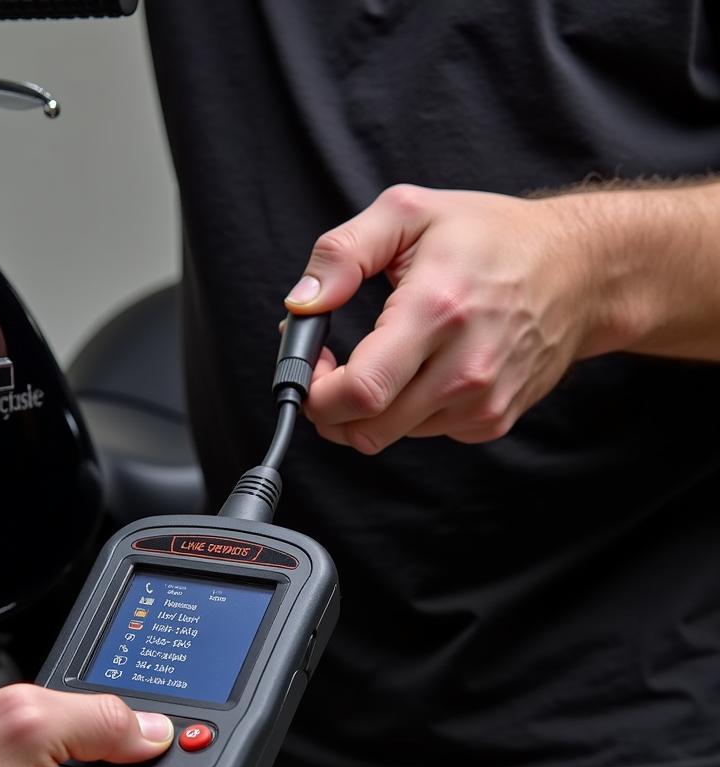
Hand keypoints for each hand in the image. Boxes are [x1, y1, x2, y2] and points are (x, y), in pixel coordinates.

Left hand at [285, 184, 606, 452]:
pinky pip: (422, 434)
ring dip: (367, 409)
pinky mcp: (492, 421)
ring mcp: (482, 402)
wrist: (582, 270)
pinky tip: (421, 369)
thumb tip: (301, 303)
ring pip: (389, 436)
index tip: (308, 365)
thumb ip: (342, 253)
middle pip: (366, 429)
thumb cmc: (492, 237)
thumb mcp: (409, 212)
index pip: (360, 391)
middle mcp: (465, 367)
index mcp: (437, 310)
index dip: (315, 392)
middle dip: (328, 409)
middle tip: (329, 368)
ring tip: (383, 357)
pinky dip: (404, 411)